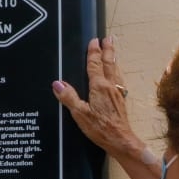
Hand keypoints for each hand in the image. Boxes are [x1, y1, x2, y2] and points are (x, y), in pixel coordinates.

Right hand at [52, 36, 146, 159]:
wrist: (121, 140)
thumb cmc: (100, 128)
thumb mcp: (80, 113)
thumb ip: (69, 97)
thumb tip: (57, 83)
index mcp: (99, 87)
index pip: (95, 65)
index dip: (93, 53)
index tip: (94, 41)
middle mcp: (110, 86)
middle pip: (109, 63)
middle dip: (108, 50)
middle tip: (109, 38)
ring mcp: (117, 93)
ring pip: (116, 70)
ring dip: (114, 59)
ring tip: (113, 51)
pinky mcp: (121, 100)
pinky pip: (118, 80)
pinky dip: (116, 71)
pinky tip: (116, 75)